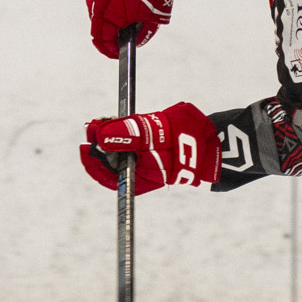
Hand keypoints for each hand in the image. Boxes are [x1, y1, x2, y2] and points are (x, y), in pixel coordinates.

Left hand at [80, 103, 219, 193]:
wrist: (216, 139)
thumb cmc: (186, 143)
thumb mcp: (153, 137)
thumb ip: (127, 136)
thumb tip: (99, 136)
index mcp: (139, 180)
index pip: (107, 177)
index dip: (93, 161)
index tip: (85, 143)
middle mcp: (140, 172)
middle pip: (111, 161)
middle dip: (101, 143)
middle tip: (94, 124)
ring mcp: (147, 159)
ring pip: (120, 149)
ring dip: (111, 134)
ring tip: (104, 120)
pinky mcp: (153, 146)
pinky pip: (132, 140)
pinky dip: (124, 130)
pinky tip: (119, 120)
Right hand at [83, 0, 188, 57]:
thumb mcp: (154, 14)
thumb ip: (144, 32)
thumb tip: (138, 39)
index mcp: (106, 15)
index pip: (102, 41)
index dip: (110, 49)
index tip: (116, 52)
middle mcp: (95, 1)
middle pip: (99, 24)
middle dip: (111, 30)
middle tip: (125, 31)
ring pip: (98, 6)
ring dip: (110, 11)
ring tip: (127, 9)